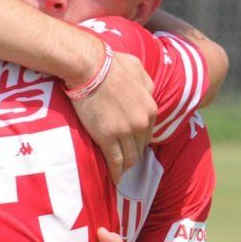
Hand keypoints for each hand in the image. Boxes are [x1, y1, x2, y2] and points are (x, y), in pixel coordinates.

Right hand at [71, 52, 154, 182]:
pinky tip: (114, 179)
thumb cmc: (110, 63)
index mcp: (150, 106)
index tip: (131, 144)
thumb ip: (146, 83)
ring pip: (130, 156)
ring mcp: (125, 131)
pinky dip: (116, 172)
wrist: (90, 67)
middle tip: (124, 160)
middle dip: (133, 154)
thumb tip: (147, 90)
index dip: (139, 139)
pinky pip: (114, 161)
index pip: (148, 131)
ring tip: (119, 172)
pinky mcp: (107, 137)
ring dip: (126, 165)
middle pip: (140, 146)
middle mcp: (141, 121)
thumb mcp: (138, 68)